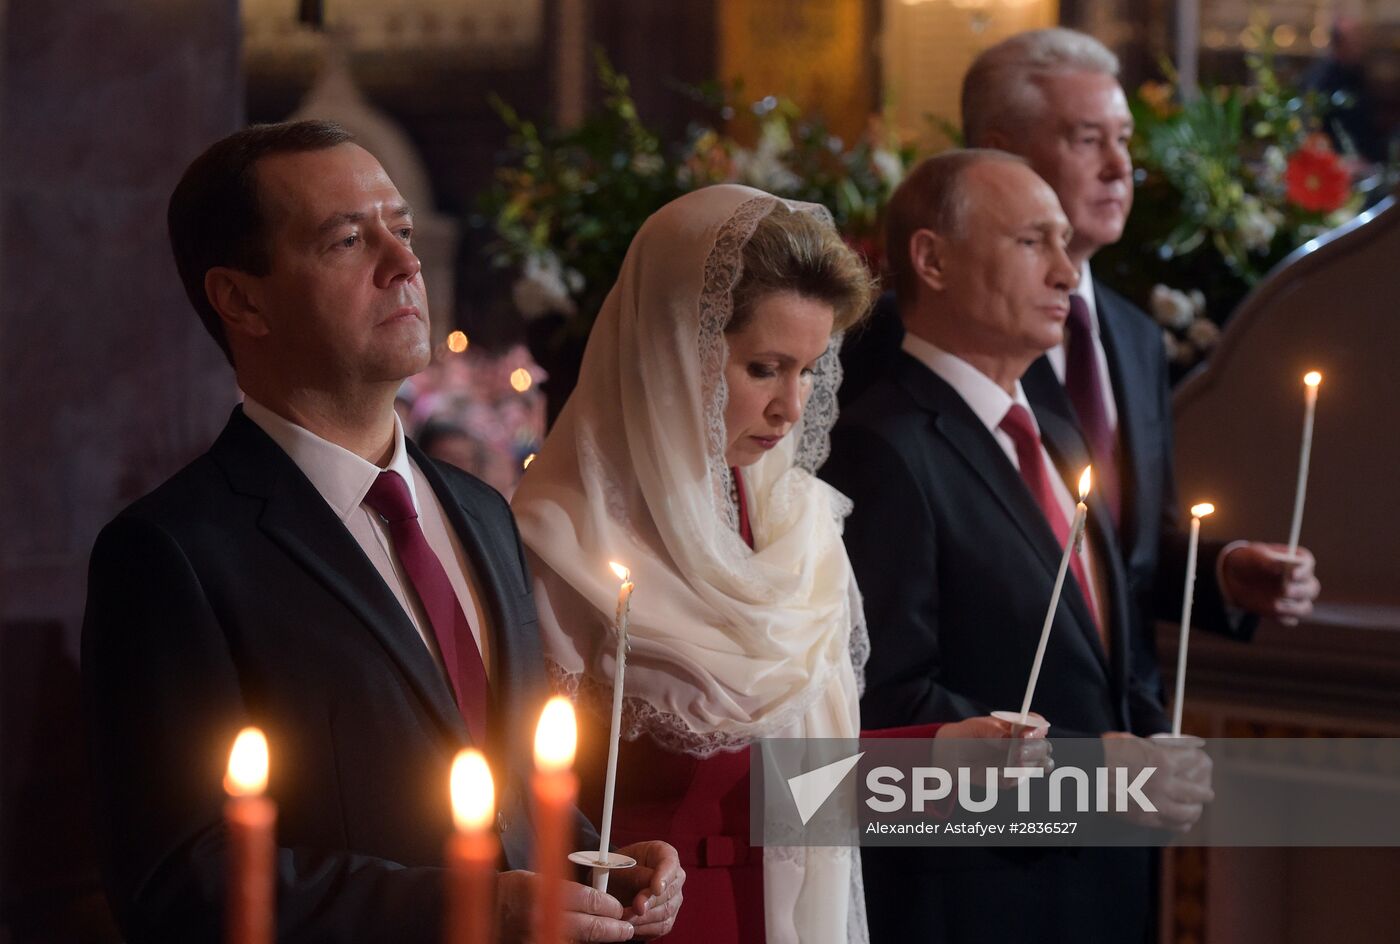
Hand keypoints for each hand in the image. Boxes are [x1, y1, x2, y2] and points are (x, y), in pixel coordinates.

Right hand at [495, 870, 637, 940]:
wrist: (482, 910)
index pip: (589, 900)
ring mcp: (540, 936)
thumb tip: (596, 898)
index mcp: (545, 891)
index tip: (618, 907)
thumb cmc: (509, 890)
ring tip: (616, 935)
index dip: (609, 905)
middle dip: (613, 927)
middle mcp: (544, 916)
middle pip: (591, 926)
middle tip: (628, 927)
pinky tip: (590, 942)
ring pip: (581, 941)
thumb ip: (565, 889)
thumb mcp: (535, 878)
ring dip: (601, 938)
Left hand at [610, 841, 684, 938]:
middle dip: (651, 902)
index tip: (655, 889)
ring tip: (625, 918)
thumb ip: (634, 873)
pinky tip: (630, 926)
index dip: (664, 877)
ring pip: (666, 912)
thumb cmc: (616, 869)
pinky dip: (644, 929)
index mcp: (664, 854)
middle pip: (670, 891)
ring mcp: (673, 898)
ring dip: (645, 918)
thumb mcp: (619, 865)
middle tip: (635, 908)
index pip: (670, 864)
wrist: (613, 883)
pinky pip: (660, 927)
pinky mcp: (668, 917)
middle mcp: (674, 876)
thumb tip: (650, 885)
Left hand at [935, 715, 1052, 772]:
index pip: (1038, 724)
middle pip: (1045, 747)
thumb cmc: (967, 734)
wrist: (952, 755)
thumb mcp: (976, 728)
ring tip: (1011, 765)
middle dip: (1034, 750)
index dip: (1037, 728)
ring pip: (1042, 765)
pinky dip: (1011, 778)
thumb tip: (1008, 738)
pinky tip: (996, 773)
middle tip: (1017, 753)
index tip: (1025, 735)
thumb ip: (993, 731)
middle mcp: (1026, 744)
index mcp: (1019, 726)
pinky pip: (1019, 780)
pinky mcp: (1012, 778)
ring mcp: (1022, 762)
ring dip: (1030, 765)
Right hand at [1101, 733, 1212, 831]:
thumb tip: (1168, 748)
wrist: (1084, 773)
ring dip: (1195, 809)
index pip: (1195, 760)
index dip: (1200, 759)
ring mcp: (1156, 804)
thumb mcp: (1131, 741)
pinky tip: (1182, 819)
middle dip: (1205, 790)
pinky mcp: (1147, 819)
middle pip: (1199, 791)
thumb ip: (1153, 747)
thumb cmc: (1103, 753)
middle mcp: (1164, 784)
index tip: (1201, 759)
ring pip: (1190, 812)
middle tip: (1206, 791)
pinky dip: (1182, 823)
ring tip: (1196, 807)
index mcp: (1162, 760)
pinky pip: (1174, 825)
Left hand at [1220, 542, 1319, 624]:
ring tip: (1275, 605)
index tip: (1292, 575)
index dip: (1303, 571)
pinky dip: (1283, 618)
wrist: (1235, 577)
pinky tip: (1271, 612)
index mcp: (1297, 561)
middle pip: (1312, 588)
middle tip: (1285, 591)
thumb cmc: (1248, 561)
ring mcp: (1295, 598)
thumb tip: (1279, 565)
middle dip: (1301, 591)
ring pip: (1305, 607)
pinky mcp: (1284, 612)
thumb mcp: (1253, 557)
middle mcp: (1302, 581)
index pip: (1307, 564)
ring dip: (1294, 608)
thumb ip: (1266, 560)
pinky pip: (1289, 619)